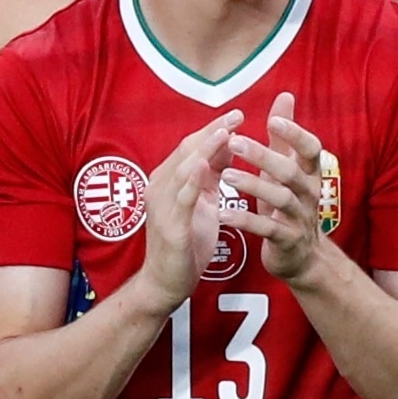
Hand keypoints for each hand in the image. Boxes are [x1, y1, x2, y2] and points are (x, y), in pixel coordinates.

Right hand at [130, 111, 235, 314]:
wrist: (166, 283)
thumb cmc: (186, 244)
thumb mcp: (202, 203)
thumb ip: (211, 177)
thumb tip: (227, 147)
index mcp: (168, 182)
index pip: (191, 147)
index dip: (213, 129)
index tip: (237, 114)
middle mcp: (160, 188)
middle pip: (186, 151)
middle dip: (212, 132)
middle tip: (237, 116)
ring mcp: (162, 206)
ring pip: (183, 169)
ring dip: (205, 149)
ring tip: (225, 133)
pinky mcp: (170, 226)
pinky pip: (181, 198)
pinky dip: (192, 179)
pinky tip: (206, 166)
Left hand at [223, 92, 342, 285]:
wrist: (300, 255)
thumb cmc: (288, 203)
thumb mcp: (287, 168)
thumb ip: (284, 136)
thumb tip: (285, 96)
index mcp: (309, 173)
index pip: (310, 148)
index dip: (295, 134)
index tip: (272, 120)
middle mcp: (309, 193)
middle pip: (291, 171)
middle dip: (264, 156)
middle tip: (234, 141)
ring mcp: (299, 217)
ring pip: (280, 199)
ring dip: (253, 186)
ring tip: (226, 175)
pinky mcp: (287, 240)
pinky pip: (268, 229)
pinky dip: (246, 221)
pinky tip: (223, 214)